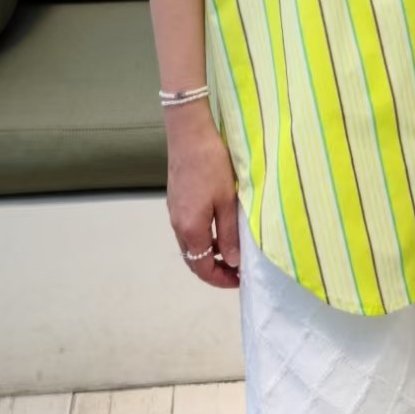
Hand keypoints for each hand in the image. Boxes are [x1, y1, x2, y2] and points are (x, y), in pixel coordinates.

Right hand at [165, 98, 240, 289]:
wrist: (189, 133)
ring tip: (232, 250)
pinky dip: (203, 237)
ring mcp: (174, 212)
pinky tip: (220, 228)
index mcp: (190, 229)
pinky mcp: (176, 200)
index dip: (221, 279)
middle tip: (237, 271)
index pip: (202, 268)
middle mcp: (177, 224)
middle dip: (215, 269)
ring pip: (190, 244)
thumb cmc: (212, 164)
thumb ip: (229, 234)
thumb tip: (232, 262)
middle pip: (193, 259)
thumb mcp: (227, 200)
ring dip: (209, 253)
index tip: (240, 280)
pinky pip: (188, 229)